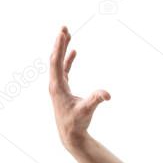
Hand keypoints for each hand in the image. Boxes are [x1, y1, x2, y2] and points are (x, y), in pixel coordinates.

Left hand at [48, 26, 110, 150]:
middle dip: (59, 42)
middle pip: (55, 58)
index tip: (63, 33)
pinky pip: (64, 69)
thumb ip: (95, 100)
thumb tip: (107, 94)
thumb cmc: (77, 122)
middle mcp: (55, 84)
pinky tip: (74, 52)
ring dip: (63, 49)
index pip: (56, 61)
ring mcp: (58, 85)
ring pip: (59, 62)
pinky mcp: (63, 88)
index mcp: (57, 86)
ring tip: (67, 34)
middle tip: (64, 27)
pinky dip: (68, 59)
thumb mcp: (87, 110)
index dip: (59, 46)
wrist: (70, 134)